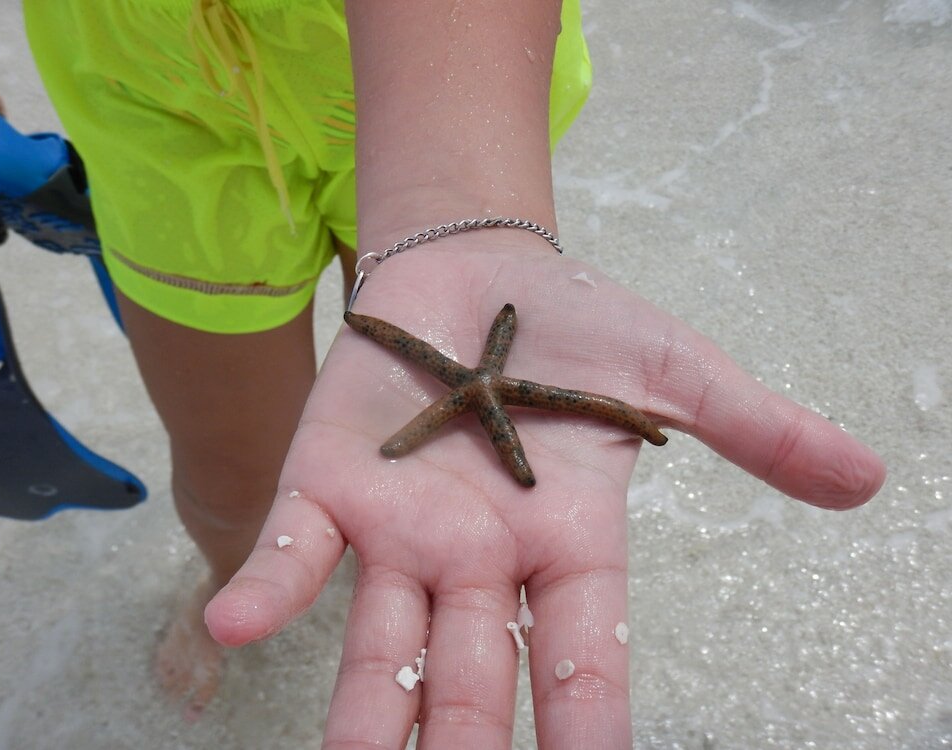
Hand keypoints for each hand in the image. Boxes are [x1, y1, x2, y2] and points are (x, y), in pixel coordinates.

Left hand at [205, 241, 884, 748]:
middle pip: (472, 679)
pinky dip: (269, 587)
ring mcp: (400, 528)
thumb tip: (866, 478)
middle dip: (463, 747)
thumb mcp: (672, 376)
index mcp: (565, 544)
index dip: (586, 727)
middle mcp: (479, 558)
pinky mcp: (332, 480)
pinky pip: (296, 547)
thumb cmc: (578, 328)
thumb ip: (756, 429)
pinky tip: (232, 626)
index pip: (582, 659)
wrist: (478, 271)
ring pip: (380, 643)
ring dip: (363, 718)